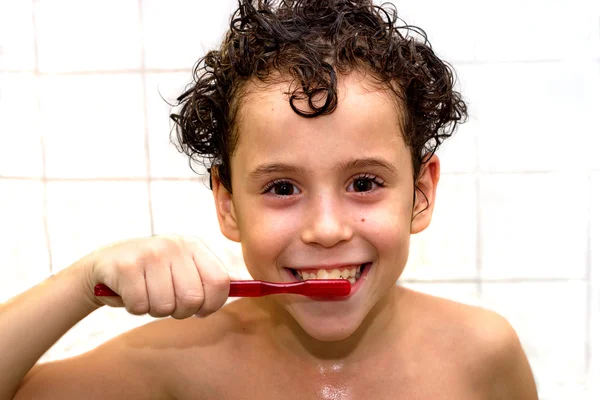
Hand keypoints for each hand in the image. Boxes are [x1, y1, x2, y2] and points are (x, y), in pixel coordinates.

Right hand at [80, 235, 229, 318]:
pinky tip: (128, 292)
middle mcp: (175, 245)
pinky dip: (134, 307)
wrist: (103, 267)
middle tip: (165, 301)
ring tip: (145, 293)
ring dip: (153, 309)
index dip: (212, 305)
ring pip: (165, 306)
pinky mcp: (126, 266)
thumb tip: (248, 289)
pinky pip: (141, 306)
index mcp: (194, 246)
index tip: (200, 310)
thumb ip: (208, 279)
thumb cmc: (150, 275)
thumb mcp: (181, 269)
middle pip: (193, 300)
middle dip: (178, 311)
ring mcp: (150, 253)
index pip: (221, 282)